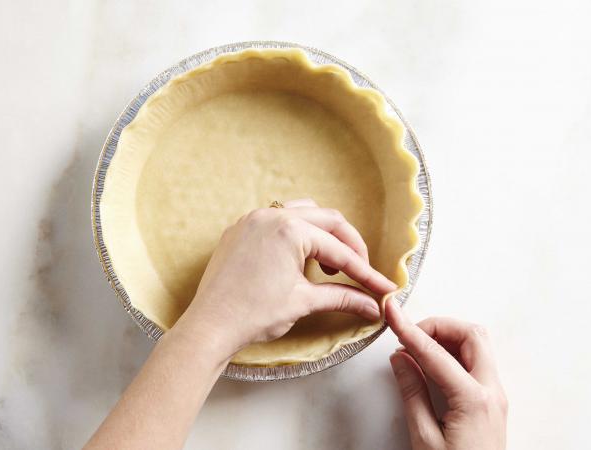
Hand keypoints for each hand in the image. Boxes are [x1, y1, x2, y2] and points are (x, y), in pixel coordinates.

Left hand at [173, 199, 397, 359]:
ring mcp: (251, 220)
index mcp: (289, 229)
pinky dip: (295, 234)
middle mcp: (270, 215)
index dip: (364, 271)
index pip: (338, 249)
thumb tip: (372, 305)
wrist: (210, 326)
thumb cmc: (253, 314)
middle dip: (347, 246)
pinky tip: (299, 259)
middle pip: (326, 220)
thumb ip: (342, 297)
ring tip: (328, 266)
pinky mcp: (238, 230)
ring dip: (321, 234)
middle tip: (359, 272)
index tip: (381, 286)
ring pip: (301, 213)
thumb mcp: (304, 303)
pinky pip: (275, 221)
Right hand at [385, 299, 507, 449]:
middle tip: (409, 335)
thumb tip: (401, 359)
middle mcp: (492, 391)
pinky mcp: (492, 402)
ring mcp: (496, 395)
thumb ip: (412, 392)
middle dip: (438, 325)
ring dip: (447, 338)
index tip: (392, 313)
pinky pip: (476, 362)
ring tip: (416, 349)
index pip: (435, 352)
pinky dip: (453, 353)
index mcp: (473, 399)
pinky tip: (430, 364)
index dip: (409, 330)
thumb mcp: (424, 438)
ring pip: (477, 345)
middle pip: (471, 334)